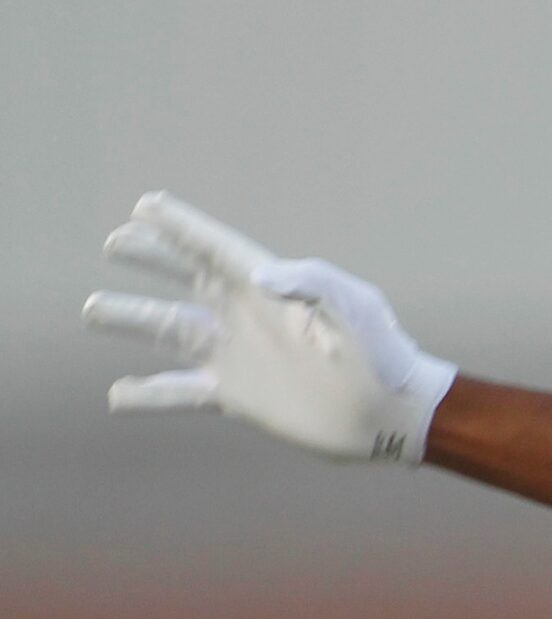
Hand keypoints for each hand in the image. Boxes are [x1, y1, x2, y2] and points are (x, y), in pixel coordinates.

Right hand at [82, 192, 456, 461]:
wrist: (391, 412)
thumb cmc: (382, 352)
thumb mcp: (355, 304)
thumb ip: (311, 280)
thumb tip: (260, 277)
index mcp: (272, 287)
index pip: (216, 247)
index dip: (181, 226)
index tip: (145, 206)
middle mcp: (247, 316)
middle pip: (184, 279)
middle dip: (149, 258)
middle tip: (115, 243)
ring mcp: (239, 356)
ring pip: (170, 332)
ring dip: (130, 320)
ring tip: (92, 311)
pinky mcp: (238, 396)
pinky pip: (181, 393)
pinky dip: (149, 395)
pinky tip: (116, 397)